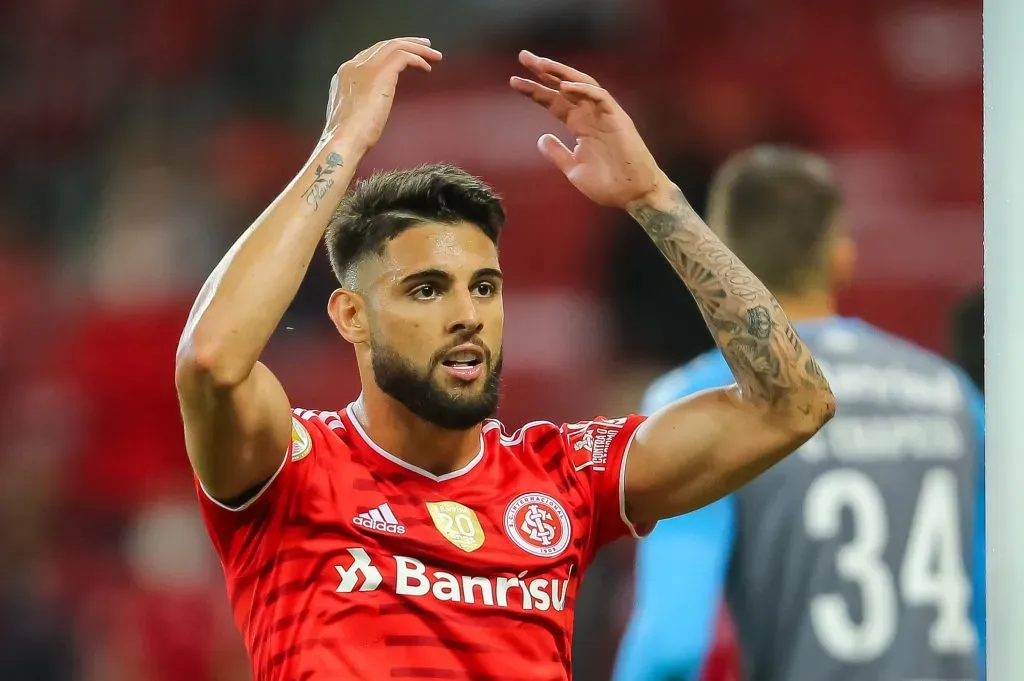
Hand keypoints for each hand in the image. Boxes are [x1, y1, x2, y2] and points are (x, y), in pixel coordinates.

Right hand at [323, 38, 441, 154]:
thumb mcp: (354, 113)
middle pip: (384, 45)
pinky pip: (403, 56)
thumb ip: (363, 101)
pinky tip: (427, 68)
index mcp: (345, 75)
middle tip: (425, 46)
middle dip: (407, 43)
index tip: (407, 56)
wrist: (344, 140)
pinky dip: (417, 59)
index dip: (391, 52)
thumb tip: (375, 103)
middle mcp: (354, 66)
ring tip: (434, 55)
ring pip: (395, 46)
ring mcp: (366, 68)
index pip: (371, 54)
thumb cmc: (350, 137)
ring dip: (417, 49)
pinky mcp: (380, 74)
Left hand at [511, 51, 669, 209]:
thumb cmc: (608, 185)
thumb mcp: (574, 169)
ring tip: (541, 64)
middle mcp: (590, 115)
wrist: (633, 195)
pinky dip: (583, 90)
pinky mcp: (618, 119)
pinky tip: (564, 86)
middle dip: (544, 70)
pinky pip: (600, 97)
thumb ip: (558, 153)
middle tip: (524, 56)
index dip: (534, 91)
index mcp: (579, 125)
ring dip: (562, 73)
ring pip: (582, 85)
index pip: (553, 101)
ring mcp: (604, 115)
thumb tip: (541, 138)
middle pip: (564, 86)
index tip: (514, 81)